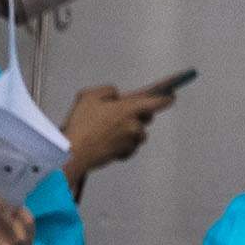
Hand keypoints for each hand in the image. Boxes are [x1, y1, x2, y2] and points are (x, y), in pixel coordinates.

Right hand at [63, 77, 183, 174]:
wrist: (72, 152)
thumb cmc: (80, 123)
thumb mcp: (90, 95)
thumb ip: (108, 91)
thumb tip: (117, 96)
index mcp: (129, 109)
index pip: (157, 102)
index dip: (166, 97)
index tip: (172, 95)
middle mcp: (134, 126)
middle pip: (146, 118)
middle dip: (138, 113)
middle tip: (121, 111)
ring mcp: (130, 142)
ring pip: (138, 133)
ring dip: (129, 129)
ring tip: (107, 128)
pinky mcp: (124, 154)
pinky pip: (129, 146)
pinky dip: (122, 143)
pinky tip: (106, 140)